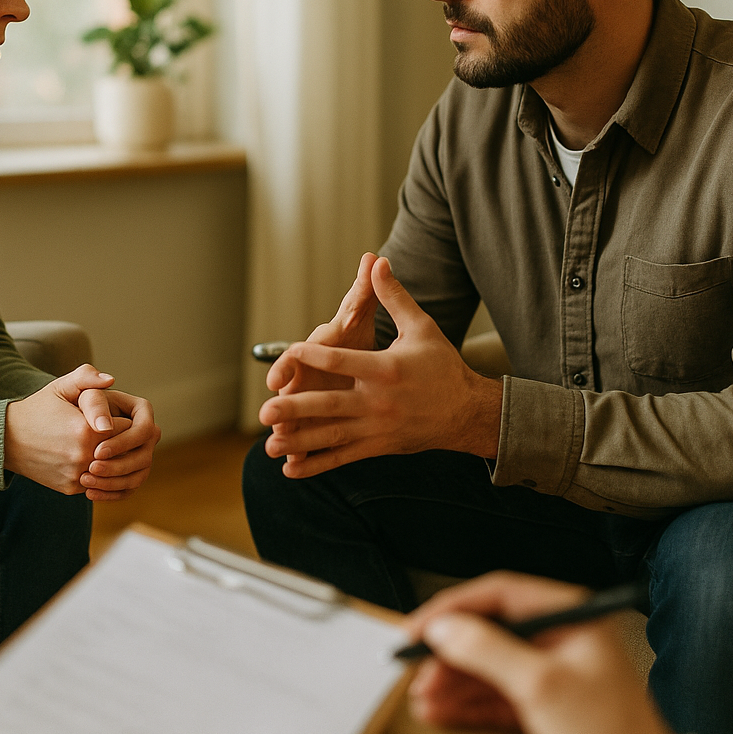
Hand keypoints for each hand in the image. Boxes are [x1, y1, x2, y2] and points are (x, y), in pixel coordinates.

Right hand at [5, 365, 130, 496]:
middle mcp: (84, 457)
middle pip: (122, 451)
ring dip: (110, 458)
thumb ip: (87, 378)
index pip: (127, 428)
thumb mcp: (60, 387)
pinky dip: (95, 470)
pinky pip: (95, 480)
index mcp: (87, 431)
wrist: (6, 440)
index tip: (114, 415)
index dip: (123, 419)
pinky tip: (85, 457)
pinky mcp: (71, 488)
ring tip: (99, 443)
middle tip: (108, 430)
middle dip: (120, 440)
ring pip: (111, 468)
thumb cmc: (38, 409)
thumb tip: (111, 380)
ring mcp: (77, 475)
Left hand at [79, 388, 160, 500]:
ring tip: (86, 482)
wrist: (59, 424)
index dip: (123, 442)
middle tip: (91, 468)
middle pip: (144, 456)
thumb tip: (106, 425)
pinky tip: (89, 493)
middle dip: (118, 465)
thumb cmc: (68, 402)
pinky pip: (128, 489)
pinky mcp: (131, 473)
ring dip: (113, 483)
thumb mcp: (73, 387)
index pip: (144, 429)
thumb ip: (87, 383)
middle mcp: (146, 434)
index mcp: (141, 410)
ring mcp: (141, 455)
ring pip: (138, 476)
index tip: (97, 450)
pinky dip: (111, 494)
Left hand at [257, 256, 500, 476]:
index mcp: (386, 370)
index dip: (313, 356)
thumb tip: (378, 262)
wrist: (467, 412)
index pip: (342, 361)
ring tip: (269, 446)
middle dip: (297, 409)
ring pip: (332, 436)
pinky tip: (290, 470)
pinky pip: (342, 457)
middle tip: (265, 411)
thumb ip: (394, 298)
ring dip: (299, 441)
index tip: (288, 354)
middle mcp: (379, 402)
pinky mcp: (377, 447)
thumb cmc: (442, 366)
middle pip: (331, 406)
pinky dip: (317, 465)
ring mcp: (377, 429)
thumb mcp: (421, 327)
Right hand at [404, 572, 674, 733]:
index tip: (418, 629)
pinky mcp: (542, 704)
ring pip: (485, 665)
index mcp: (568, 615)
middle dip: (448, 653)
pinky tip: (440, 710)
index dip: (452, 609)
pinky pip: (492, 694)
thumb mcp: (541, 685)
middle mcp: (557, 637)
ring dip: (450, 680)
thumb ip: (487, 650)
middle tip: (415, 669)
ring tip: (423, 697)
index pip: (498, 594)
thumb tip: (444, 628)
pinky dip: (465, 702)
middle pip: (487, 630)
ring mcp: (549, 671)